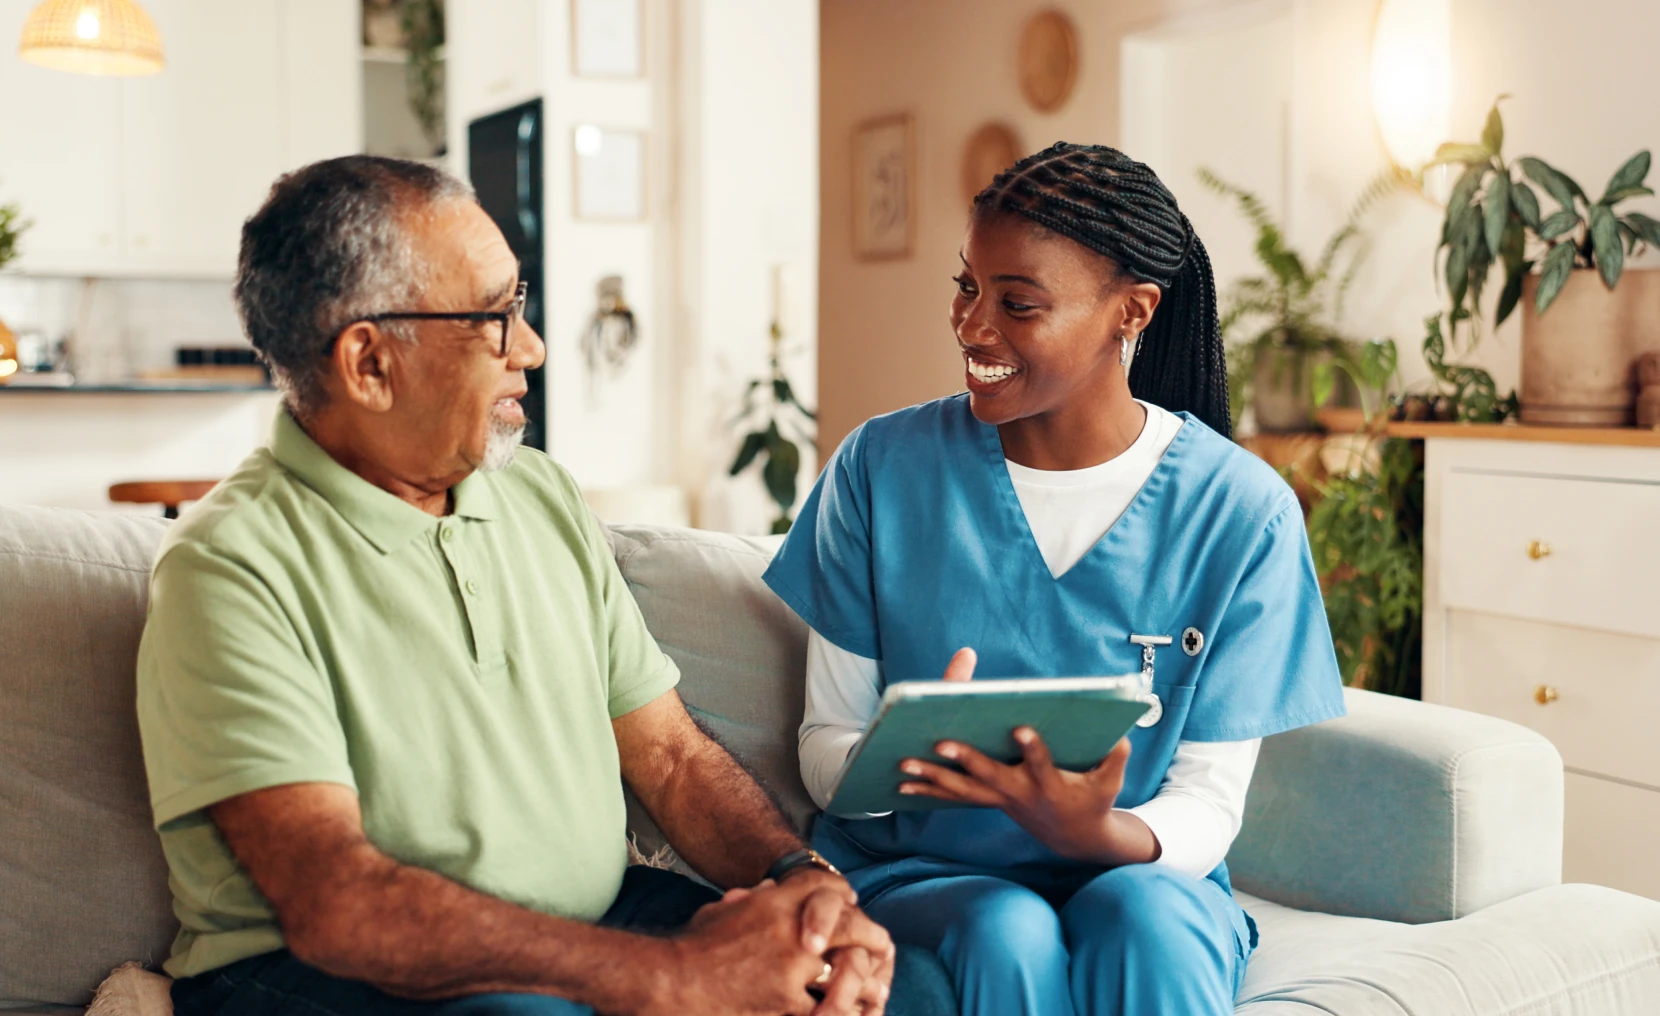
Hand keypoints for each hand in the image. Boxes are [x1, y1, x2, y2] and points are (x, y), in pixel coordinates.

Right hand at [655, 874, 889, 1015]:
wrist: (669, 980)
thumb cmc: (690, 948)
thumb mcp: (722, 913)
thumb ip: (750, 901)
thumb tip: (768, 889)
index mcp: (773, 902)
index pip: (825, 888)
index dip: (845, 898)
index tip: (855, 908)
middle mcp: (790, 928)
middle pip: (850, 924)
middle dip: (870, 937)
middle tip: (883, 948)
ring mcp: (792, 966)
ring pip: (848, 970)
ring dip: (864, 981)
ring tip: (877, 991)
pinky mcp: (786, 1001)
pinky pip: (826, 1008)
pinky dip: (839, 1012)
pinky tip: (848, 1015)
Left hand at [899, 664, 1156, 864]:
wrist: (1075, 837)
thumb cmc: (1094, 800)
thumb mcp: (1112, 780)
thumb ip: (1116, 756)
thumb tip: (1120, 734)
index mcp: (1050, 784)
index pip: (1041, 764)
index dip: (1032, 749)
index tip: (1021, 728)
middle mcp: (1020, 793)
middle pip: (990, 775)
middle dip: (966, 758)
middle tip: (942, 741)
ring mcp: (1001, 799)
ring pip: (963, 788)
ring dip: (934, 777)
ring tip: (904, 764)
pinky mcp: (989, 800)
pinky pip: (955, 795)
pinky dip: (930, 789)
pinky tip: (903, 782)